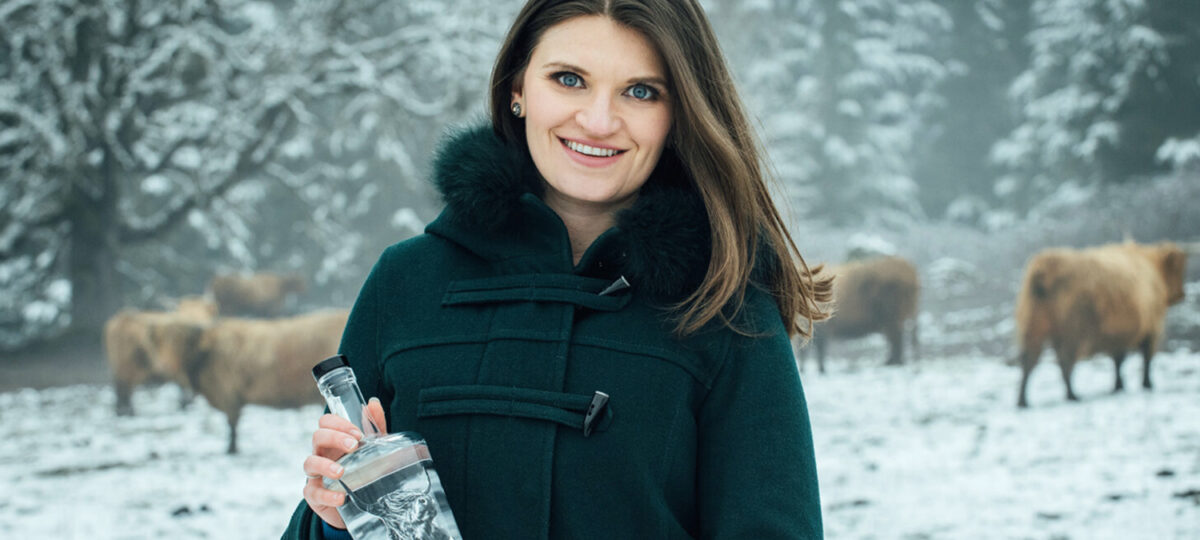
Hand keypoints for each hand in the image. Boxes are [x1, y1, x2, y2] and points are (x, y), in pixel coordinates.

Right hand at [302, 397, 386, 528]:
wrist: (362, 504)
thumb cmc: (365, 471)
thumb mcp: (375, 449)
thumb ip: (375, 427)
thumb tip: (373, 402)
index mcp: (334, 441)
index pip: (326, 422)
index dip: (338, 423)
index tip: (358, 434)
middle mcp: (322, 455)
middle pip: (317, 437)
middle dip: (334, 438)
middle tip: (354, 446)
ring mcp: (316, 475)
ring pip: (309, 463)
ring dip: (324, 465)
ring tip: (341, 472)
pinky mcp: (315, 496)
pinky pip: (313, 493)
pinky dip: (326, 495)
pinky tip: (341, 497)